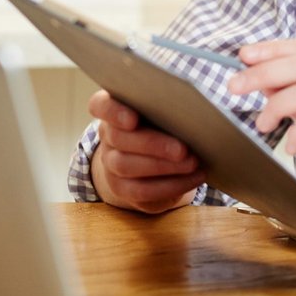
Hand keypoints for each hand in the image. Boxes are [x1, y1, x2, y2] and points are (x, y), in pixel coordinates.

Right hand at [87, 90, 204, 213]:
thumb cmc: (166, 124)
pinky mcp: (122, 188)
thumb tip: (195, 110)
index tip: (133, 119)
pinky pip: (141, 190)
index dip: (113, 111)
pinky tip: (193, 178)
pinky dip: (171, 185)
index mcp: (115, 109)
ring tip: (193, 164)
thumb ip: (172, 105)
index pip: (100, 105)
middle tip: (183, 149)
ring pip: (127, 166)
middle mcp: (108, 135)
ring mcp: (111, 163)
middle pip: (118, 138)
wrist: (154, 160)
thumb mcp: (166, 111)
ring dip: (164, 166)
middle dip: (152, 144)